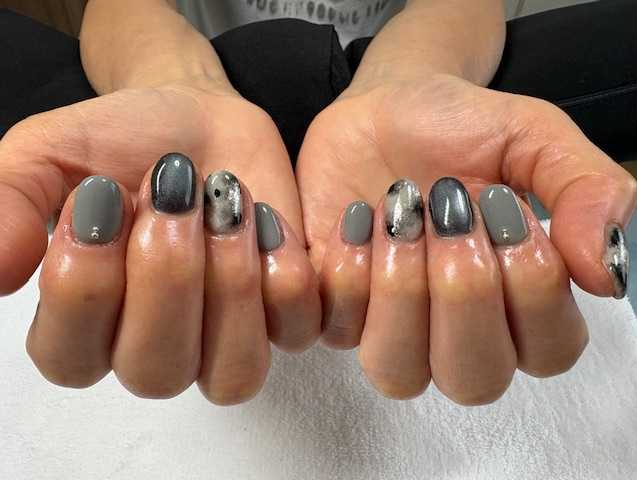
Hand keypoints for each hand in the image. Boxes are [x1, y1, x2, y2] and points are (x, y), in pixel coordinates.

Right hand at [0, 81, 319, 402]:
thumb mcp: (48, 154)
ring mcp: (225, 341)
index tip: (101, 196)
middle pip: (156, 370)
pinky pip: (294, 331)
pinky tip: (265, 217)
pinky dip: (284, 274)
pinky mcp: (282, 318)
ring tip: (226, 205)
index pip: (72, 358)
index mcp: (87, 326)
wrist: (198, 119)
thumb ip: (10, 204)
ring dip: (230, 284)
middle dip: (167, 276)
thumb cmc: (122, 141)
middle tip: (171, 192)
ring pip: (233, 371)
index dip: (85, 285)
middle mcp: (157, 348)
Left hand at [297, 73, 636, 403]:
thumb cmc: (466, 128)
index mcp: (518, 304)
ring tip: (400, 217)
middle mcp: (455, 332)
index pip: (547, 351)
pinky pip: (336, 329)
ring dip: (402, 291)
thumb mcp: (537, 138)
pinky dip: (348, 273)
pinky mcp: (334, 308)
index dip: (531, 288)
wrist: (386, 108)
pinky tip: (356, 216)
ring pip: (397, 371)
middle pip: (472, 379)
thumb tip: (605, 277)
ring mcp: (389, 327)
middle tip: (450, 212)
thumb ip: (585, 191)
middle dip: (464, 293)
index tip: (504, 206)